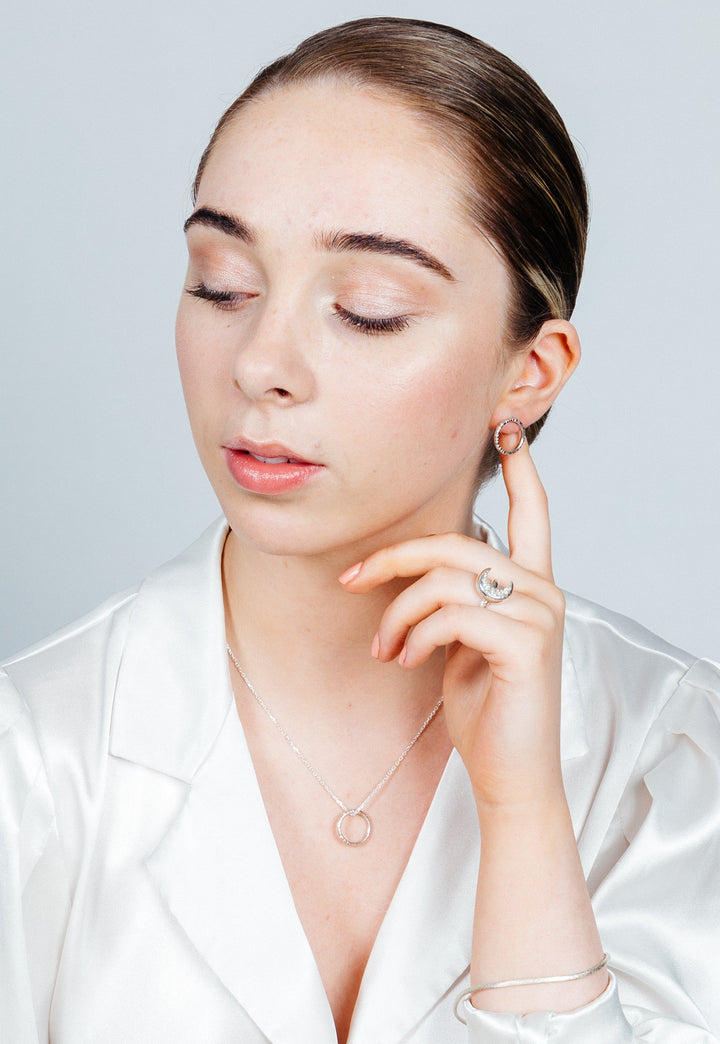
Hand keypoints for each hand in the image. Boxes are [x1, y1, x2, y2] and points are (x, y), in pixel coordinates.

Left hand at [339, 440, 566, 810]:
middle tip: (350, 581)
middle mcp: (543, 592)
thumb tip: (415, 571)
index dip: (520, 469)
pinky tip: (405, 661)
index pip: (533, 513)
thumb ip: (453, 598)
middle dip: (391, 559)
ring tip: (385, 649)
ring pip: (443, 580)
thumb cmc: (483, 708)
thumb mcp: (461, 641)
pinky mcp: (526, 644)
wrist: (508, 775)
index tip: (507, 428)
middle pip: (453, 544)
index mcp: (530, 586)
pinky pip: (451, 615)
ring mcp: (539, 616)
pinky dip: (415, 636)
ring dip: (397, 614)